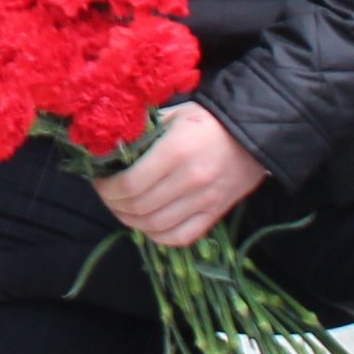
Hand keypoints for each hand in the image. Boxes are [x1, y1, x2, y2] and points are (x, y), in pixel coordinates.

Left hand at [92, 102, 269, 249]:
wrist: (255, 135)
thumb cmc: (208, 121)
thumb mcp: (172, 116)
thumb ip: (142, 133)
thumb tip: (107, 147)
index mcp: (176, 151)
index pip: (129, 183)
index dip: (106, 187)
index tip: (98, 180)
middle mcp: (190, 180)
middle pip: (138, 207)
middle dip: (113, 203)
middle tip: (106, 194)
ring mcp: (205, 201)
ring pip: (155, 225)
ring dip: (130, 220)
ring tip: (121, 208)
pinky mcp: (215, 215)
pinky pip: (180, 237)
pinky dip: (157, 235)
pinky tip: (146, 223)